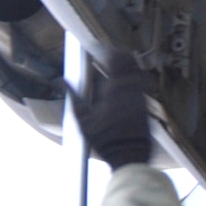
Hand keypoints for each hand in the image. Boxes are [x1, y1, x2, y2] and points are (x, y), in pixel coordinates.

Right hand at [78, 50, 152, 168]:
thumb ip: (74, 97)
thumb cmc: (106, 141)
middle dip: (117, 54)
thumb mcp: (84, 121)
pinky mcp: (144, 105)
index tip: (96, 48)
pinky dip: (131, 77)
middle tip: (106, 53)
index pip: (115, 61)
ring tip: (113, 64)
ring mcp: (140, 97)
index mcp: (116, 91)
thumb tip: (61, 81)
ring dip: (125, 65)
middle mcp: (131, 91)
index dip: (107, 51)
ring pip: (136, 71)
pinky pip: (139, 83)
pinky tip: (121, 81)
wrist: (130, 157)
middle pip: (129, 62)